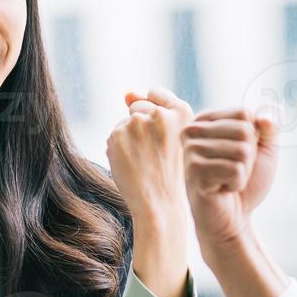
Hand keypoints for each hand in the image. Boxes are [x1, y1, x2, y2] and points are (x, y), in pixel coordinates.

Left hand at [106, 87, 193, 296]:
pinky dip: (117, 150)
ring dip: (127, 140)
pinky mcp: (118, 133)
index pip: (157, 94)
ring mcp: (138, 122)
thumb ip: (153, 111)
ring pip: (123, 123)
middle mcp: (161, 113)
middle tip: (151, 155)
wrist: (161, 204)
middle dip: (138, 127)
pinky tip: (131, 166)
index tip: (158, 134)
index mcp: (184, 112)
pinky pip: (112, 136)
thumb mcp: (174, 139)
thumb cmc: (170, 174)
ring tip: (142, 162)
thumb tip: (126, 92)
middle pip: (137, 108)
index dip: (154, 114)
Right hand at [181, 107, 278, 253]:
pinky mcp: (194, 170)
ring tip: (226, 180)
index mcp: (206, 120)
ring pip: (241, 151)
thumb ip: (270, 126)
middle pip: (244, 130)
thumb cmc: (246, 182)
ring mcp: (191, 150)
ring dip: (243, 171)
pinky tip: (222, 189)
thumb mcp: (264, 149)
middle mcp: (193, 130)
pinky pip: (235, 170)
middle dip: (249, 157)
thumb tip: (266, 115)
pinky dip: (237, 183)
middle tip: (233, 171)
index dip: (254, 137)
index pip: (244, 112)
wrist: (233, 218)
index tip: (238, 154)